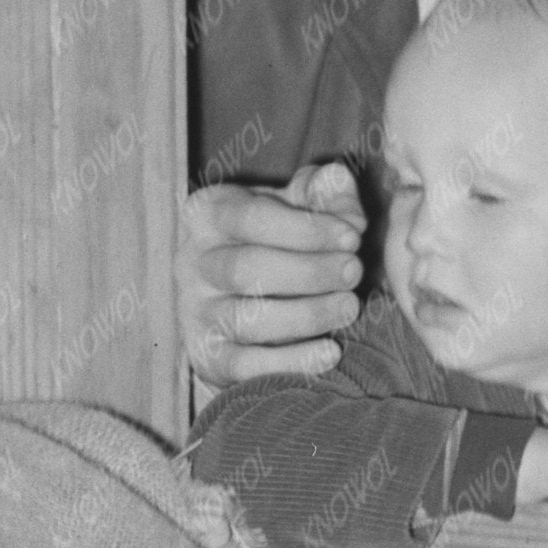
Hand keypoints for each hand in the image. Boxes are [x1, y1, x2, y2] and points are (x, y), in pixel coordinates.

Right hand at [180, 162, 362, 386]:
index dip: (306, 228)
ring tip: (350, 307)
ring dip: (306, 315)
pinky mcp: (207, 356)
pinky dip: (289, 362)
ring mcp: (195, 312)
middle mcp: (193, 262)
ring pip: (245, 319)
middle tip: (354, 271)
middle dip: (309, 272)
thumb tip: (337, 181)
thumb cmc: (279, 240)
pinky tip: (330, 352)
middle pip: (245, 269)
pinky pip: (243, 366)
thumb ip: (323, 192)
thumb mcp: (297, 206)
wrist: (243, 296)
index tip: (352, 237)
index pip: (251, 217)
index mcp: (209, 214)